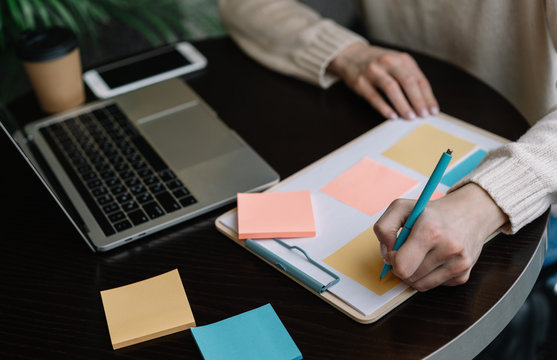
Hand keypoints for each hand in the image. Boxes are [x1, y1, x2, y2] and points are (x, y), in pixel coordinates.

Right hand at [327, 42, 438, 119]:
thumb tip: (424, 101)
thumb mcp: (397, 63)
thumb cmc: (378, 63)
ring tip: (410, 117)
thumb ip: (410, 77)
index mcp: (402, 59)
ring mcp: (373, 71)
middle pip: (407, 82)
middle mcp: (388, 62)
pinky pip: (374, 96)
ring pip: (391, 88)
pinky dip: (384, 107)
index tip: (433, 110)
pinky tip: (392, 116)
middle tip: (423, 115)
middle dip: (417, 100)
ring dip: (402, 104)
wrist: (351, 55)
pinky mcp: (361, 82)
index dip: (427, 96)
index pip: (419, 79)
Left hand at [373, 183, 507, 290]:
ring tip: (421, 254)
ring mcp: (459, 264)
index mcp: (431, 231)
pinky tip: (435, 258)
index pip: (401, 266)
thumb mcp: (402, 207)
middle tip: (407, 252)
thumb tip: (386, 254)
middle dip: (402, 267)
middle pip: (408, 278)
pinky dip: (429, 275)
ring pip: (420, 285)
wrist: (471, 213)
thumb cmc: (433, 212)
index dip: (392, 260)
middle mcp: (449, 248)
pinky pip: (434, 285)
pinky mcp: (464, 275)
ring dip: (414, 273)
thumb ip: (384, 228)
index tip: (395, 250)